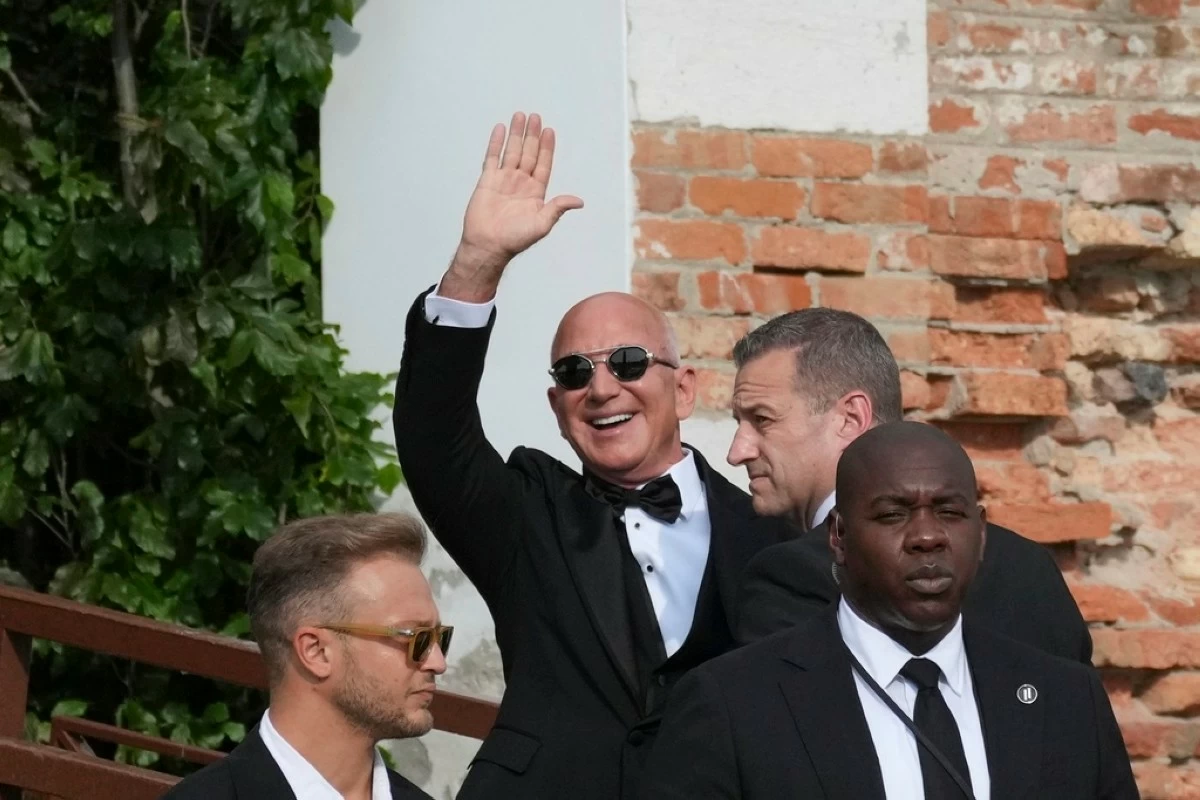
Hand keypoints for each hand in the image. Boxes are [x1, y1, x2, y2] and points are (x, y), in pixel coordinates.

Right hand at [442, 113, 583, 300]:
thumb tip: (579, 201)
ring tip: (520, 116)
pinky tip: (500, 129)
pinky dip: (496, 143)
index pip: (543, 164)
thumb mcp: (542, 224)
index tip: (549, 131)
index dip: (546, 148)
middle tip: (535, 117)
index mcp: (535, 192)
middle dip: (532, 135)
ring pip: (512, 151)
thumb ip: (558, 208)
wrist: (488, 245)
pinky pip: (492, 157)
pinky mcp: (487, 180)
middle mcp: (521, 183)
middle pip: (528, 153)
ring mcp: (504, 180)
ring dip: (516, 134)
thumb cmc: (515, 239)